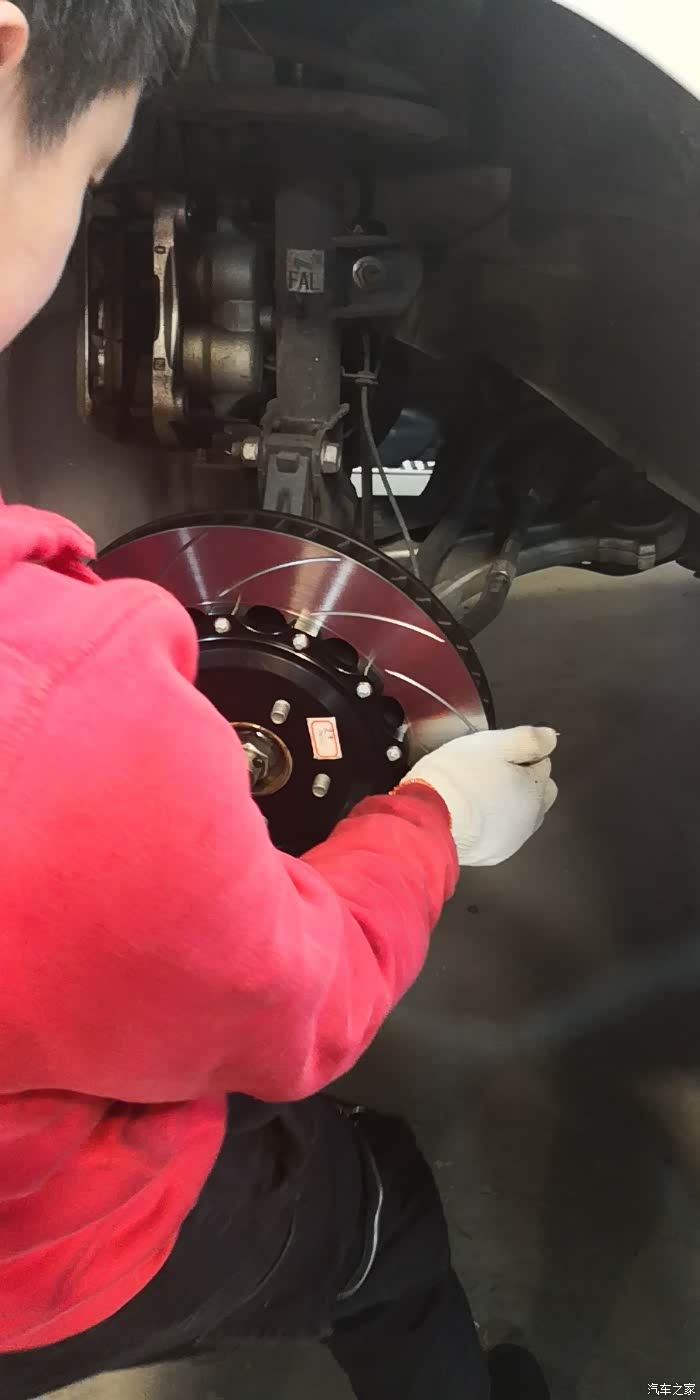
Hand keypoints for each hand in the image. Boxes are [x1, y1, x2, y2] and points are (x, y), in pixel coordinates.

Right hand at [402, 726, 557, 866]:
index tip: (497, 754)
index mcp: (535, 787)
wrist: (431, 821)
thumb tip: (551, 738)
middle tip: (492, 773)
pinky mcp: (494, 855)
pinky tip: (472, 816)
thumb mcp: (493, 744)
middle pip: (540, 793)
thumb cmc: (460, 776)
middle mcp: (532, 817)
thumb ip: (527, 739)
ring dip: (510, 804)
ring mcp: (514, 840)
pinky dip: (494, 823)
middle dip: (525, 782)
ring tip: (479, 795)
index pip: (543, 763)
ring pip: (522, 816)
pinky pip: (502, 834)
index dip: (521, 754)